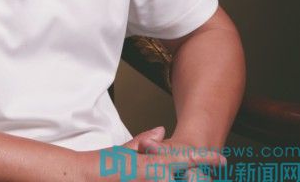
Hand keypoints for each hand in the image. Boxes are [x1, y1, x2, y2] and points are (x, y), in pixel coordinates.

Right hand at [78, 127, 225, 181]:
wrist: (83, 178)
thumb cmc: (102, 166)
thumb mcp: (124, 153)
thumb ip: (144, 142)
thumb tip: (161, 130)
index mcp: (153, 163)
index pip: (185, 160)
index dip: (205, 159)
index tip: (221, 159)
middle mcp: (156, 175)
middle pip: (186, 177)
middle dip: (193, 172)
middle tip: (204, 167)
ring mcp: (150, 181)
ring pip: (172, 179)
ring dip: (180, 177)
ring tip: (189, 168)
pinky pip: (161, 181)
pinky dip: (161, 177)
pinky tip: (155, 175)